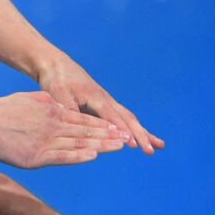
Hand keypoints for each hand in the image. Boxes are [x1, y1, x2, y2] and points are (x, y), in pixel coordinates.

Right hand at [0, 92, 127, 168]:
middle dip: (109, 135)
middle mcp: (54, 124)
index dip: (102, 125)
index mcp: (53, 111)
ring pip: (79, 142)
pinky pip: (63, 155)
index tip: (118, 128)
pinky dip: (80, 155)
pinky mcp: (38, 155)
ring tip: (119, 146)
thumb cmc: (2, 110)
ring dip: (101, 145)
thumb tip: (56, 104)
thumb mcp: (29, 99)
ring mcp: (47, 139)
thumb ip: (45, 102)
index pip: (83, 119)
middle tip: (128, 138)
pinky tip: (94, 155)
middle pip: (87, 131)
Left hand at [35, 56, 163, 154]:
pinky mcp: (102, 105)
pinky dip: (132, 129)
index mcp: (96, 97)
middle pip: (128, 118)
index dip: (122, 131)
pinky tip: (138, 138)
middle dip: (141, 134)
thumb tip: (81, 126)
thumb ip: (70, 109)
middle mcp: (105, 100)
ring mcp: (106, 102)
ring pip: (128, 119)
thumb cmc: (56, 79)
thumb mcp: (58, 94)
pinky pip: (120, 118)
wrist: (55, 65)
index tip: (132, 145)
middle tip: (151, 150)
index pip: (113, 117)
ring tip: (159, 145)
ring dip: (143, 132)